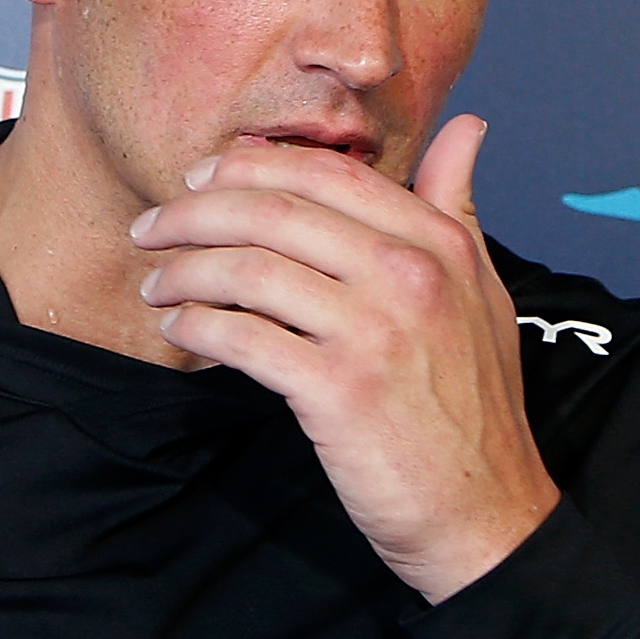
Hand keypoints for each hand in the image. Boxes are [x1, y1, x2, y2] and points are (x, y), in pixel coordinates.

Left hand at [129, 117, 559, 603]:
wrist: (486, 511)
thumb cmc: (475, 403)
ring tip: (156, 284)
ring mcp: (375, 331)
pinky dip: (196, 329)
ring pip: (248, 270)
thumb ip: (459, 204)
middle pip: (273, 211)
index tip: (200, 180)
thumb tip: (467, 126)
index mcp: (439, 241)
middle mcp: (409, 273)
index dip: (247, 167)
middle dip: (194, 212)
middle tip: (153, 228)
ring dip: (183, 271)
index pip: (324, 174)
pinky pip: (241, 338)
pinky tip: (180, 332)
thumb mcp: (483, 290)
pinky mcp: (338, 390)